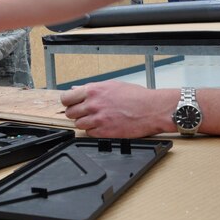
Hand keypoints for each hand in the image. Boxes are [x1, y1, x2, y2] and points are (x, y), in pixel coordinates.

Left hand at [60, 80, 175, 137]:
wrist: (153, 109)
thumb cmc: (136, 96)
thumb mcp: (111, 85)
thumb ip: (91, 88)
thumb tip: (76, 89)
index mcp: (93, 91)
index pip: (66, 98)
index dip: (68, 102)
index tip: (72, 104)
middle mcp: (93, 104)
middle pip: (70, 113)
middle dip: (76, 113)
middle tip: (85, 112)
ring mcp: (98, 119)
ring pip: (78, 124)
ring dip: (85, 123)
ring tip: (97, 119)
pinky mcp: (105, 132)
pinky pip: (89, 133)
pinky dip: (94, 131)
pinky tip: (103, 126)